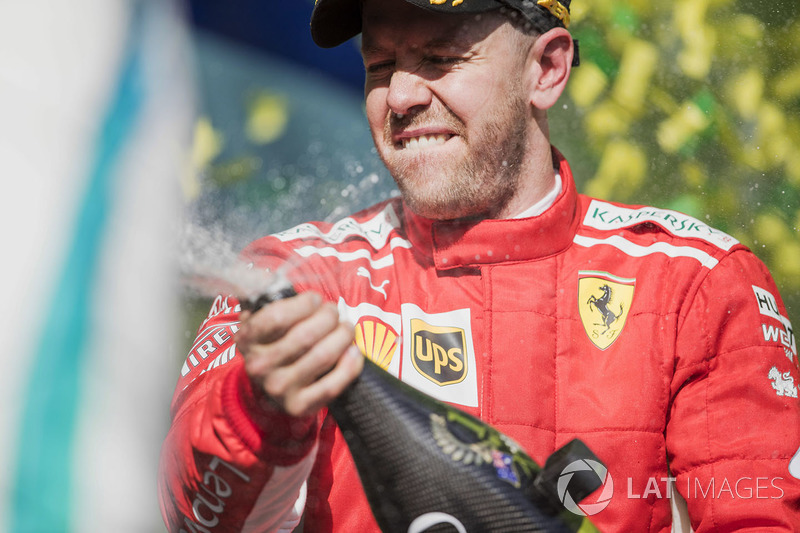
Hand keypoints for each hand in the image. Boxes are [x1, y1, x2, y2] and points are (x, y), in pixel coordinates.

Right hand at [236, 291, 363, 417]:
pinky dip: (350, 364)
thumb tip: (280, 278)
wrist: (266, 391)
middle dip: (329, 317)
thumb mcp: (260, 320)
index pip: (276, 317)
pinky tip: (353, 351)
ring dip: (343, 336)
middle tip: (334, 312)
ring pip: (323, 356)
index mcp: (247, 339)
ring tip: (346, 328)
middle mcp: (260, 366)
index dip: (304, 303)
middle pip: (306, 336)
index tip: (315, 300)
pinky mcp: (300, 406)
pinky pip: (333, 384)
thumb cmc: (272, 344)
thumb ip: (269, 299)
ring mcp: (280, 389)